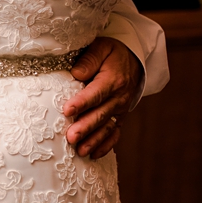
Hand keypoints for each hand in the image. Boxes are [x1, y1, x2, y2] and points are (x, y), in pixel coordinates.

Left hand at [63, 38, 142, 158]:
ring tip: (80, 151)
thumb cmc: (112, 53)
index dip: (81, 103)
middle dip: (86, 127)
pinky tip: (94, 155)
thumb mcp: (102, 47)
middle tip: (71, 137)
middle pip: (100, 114)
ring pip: (107, 127)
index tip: (67, 111)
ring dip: (94, 140)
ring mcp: (120, 109)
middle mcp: (119, 97)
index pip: (95, 93)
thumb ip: (89, 59)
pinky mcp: (120, 116)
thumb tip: (76, 73)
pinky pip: (115, 133)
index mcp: (112, 79)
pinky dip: (106, 145)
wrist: (134, 60)